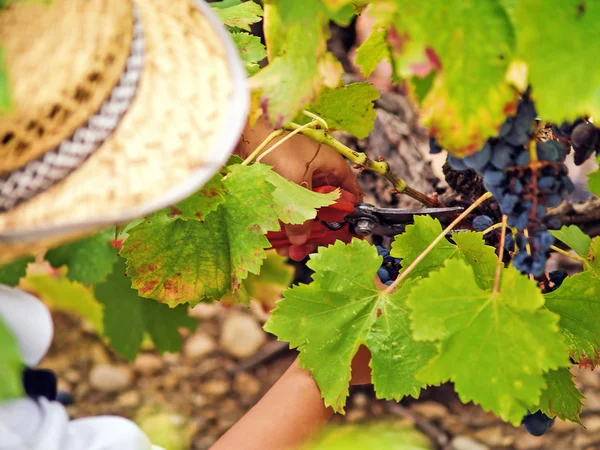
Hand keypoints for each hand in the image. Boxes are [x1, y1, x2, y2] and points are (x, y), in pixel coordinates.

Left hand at [236, 119, 360, 260]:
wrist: (245, 132)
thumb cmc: (278, 151)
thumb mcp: (295, 185)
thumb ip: (300, 216)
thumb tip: (300, 241)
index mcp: (331, 167)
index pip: (350, 194)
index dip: (350, 216)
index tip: (347, 237)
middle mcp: (318, 173)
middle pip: (325, 209)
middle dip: (317, 233)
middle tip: (308, 251)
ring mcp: (299, 178)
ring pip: (305, 212)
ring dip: (299, 233)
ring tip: (289, 251)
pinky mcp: (280, 184)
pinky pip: (287, 208)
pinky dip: (285, 223)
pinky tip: (278, 241)